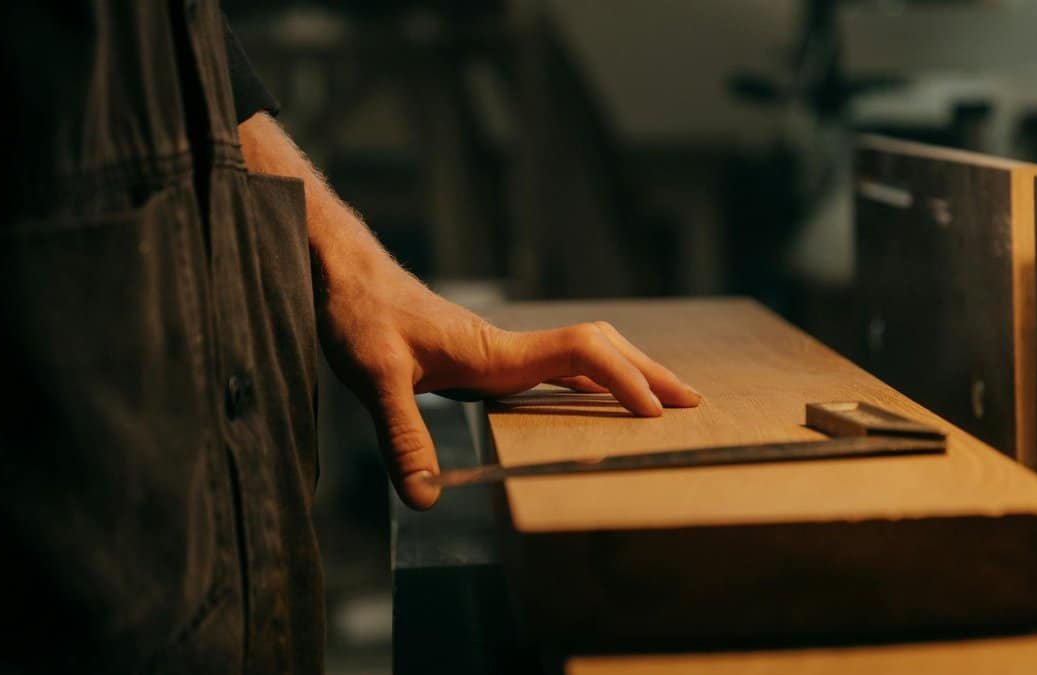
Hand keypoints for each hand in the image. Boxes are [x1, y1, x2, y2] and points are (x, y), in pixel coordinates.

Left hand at [236, 112, 698, 509]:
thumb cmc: (356, 312)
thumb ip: (402, 433)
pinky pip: (556, 364)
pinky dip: (591, 377)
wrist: (343, 272)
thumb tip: (426, 496)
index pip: (579, 354)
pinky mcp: (484, 354)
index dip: (621, 379)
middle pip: (598, 350)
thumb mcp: (373, 375)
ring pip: (582, 354)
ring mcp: (500, 349)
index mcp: (495, 351)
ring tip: (662, 397)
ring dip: (626, 371)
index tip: (654, 413)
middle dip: (647, 374)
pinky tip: (593, 394)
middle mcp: (507, 347)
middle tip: (693, 402)